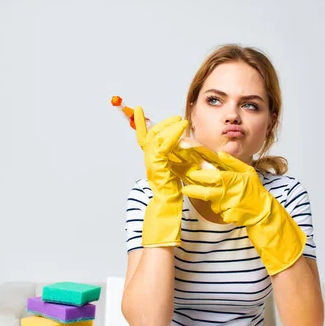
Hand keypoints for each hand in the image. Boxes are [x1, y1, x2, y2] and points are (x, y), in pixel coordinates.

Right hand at [133, 106, 187, 246]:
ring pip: (156, 140)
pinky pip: (163, 149)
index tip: (138, 109)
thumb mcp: (176, 176)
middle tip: (175, 117)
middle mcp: (150, 163)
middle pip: (151, 136)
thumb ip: (177, 163)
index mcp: (153, 163)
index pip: (145, 139)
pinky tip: (180, 131)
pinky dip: (171, 137)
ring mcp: (153, 166)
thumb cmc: (171, 200)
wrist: (165, 216)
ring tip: (181, 122)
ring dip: (169, 128)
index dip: (141, 124)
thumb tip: (186, 149)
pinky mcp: (159, 170)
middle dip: (161, 123)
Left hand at [182, 151, 305, 274]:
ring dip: (213, 199)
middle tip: (186, 190)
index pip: (212, 177)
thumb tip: (221, 153)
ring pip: (212, 202)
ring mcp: (227, 206)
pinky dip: (221, 208)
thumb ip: (233, 162)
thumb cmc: (255, 190)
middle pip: (205, 192)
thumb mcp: (248, 172)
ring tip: (225, 197)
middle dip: (194, 191)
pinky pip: (218, 210)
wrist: (264, 212)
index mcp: (232, 180)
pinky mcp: (227, 216)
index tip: (192, 174)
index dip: (200, 176)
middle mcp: (228, 193)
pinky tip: (230, 205)